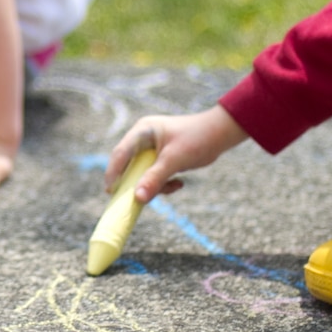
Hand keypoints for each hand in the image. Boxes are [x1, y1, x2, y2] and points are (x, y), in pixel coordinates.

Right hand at [106, 105, 247, 202]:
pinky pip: (154, 175)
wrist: (221, 134)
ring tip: (173, 186)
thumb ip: (155, 178)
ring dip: (155, 185)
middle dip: (137, 182)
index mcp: (143, 132)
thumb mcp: (175, 160)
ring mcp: (152, 148)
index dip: (114, 172)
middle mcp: (144, 139)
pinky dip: (164, 183)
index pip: (121, 153)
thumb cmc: (198, 139)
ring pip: (143, 173)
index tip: (110, 191)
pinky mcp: (161, 158)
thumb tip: (137, 198)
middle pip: (130, 165)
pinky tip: (179, 183)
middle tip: (138, 199)